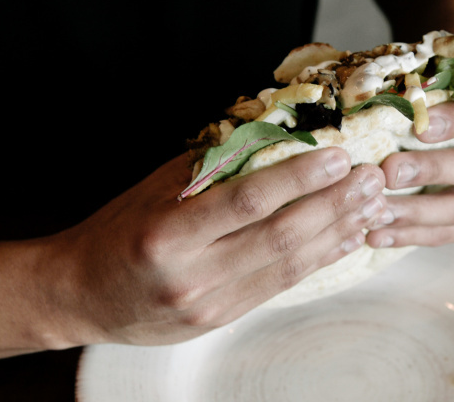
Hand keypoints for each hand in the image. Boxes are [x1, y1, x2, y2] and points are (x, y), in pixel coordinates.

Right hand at [1, 148, 387, 352]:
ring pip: (290, 264)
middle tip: (372, 179)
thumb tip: (280, 133)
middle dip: (335, 204)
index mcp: (169, 233)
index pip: (248, 200)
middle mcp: (193, 273)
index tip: (339, 156)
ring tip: (372, 205)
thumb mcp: (158, 187)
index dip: (300, 178)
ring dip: (339, 232)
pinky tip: (346, 238)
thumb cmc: (120, 230)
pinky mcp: (223, 319)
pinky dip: (320, 259)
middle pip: (280, 236)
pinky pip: (282, 285)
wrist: (81, 294)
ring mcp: (211, 303)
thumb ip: (217, 166)